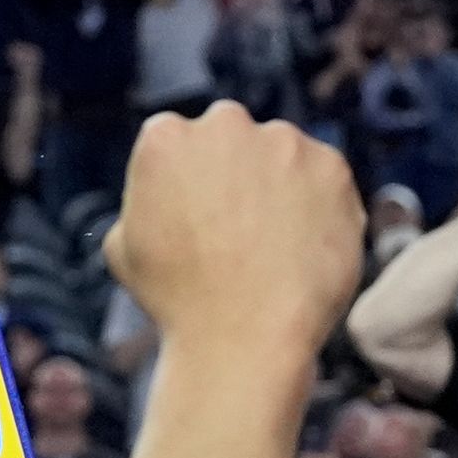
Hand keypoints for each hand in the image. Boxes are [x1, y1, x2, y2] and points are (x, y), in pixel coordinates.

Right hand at [108, 106, 360, 365]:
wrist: (245, 333)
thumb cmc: (177, 299)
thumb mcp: (124, 244)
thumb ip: (147, 199)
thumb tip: (167, 192)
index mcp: (165, 136)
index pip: (182, 141)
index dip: (193, 180)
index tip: (202, 213)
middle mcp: (225, 124)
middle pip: (235, 139)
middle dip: (239, 171)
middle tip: (243, 225)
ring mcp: (284, 141)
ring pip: (284, 156)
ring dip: (283, 184)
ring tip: (277, 243)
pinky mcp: (333, 166)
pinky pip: (327, 179)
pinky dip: (323, 204)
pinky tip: (308, 243)